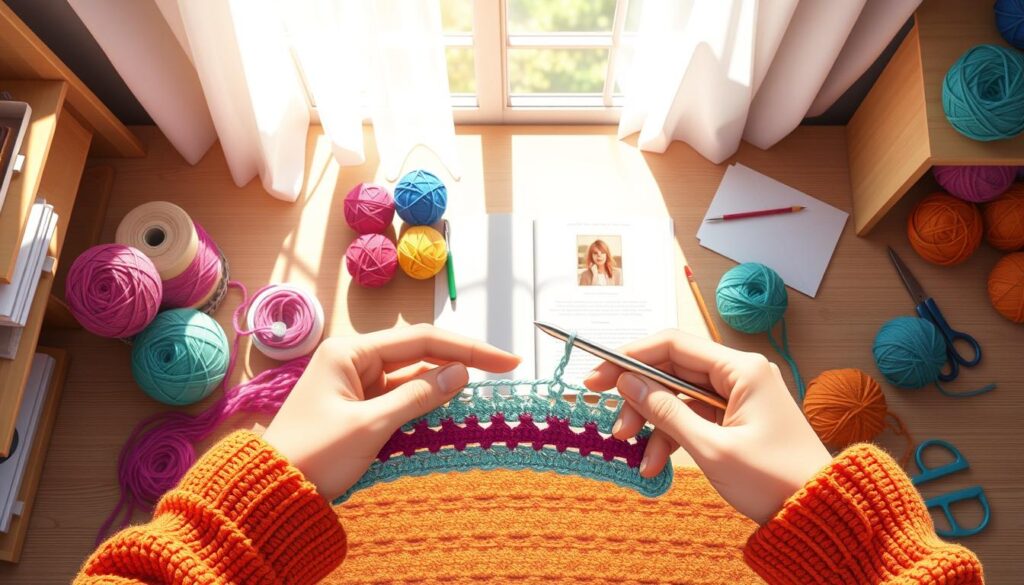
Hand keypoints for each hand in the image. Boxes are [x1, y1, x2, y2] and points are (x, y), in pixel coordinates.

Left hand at [263, 324, 519, 499]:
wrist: (272, 491)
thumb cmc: (315, 454)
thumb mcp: (372, 425)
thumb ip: (419, 396)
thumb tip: (461, 373)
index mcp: (350, 351)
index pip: (422, 339)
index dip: (468, 348)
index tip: (506, 359)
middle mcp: (353, 359)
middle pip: (419, 353)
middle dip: (460, 360)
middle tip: (506, 368)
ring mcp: (355, 383)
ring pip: (411, 377)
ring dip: (443, 385)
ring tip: (483, 392)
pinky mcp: (357, 407)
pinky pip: (399, 398)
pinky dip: (424, 404)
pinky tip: (449, 410)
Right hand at [584, 330, 829, 523]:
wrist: (817, 512)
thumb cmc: (773, 480)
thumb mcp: (711, 447)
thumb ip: (666, 411)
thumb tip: (627, 382)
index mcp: (741, 368)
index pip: (673, 344)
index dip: (630, 356)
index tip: (597, 376)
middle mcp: (740, 373)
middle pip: (672, 371)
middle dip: (638, 398)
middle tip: (610, 420)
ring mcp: (738, 396)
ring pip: (678, 397)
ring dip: (652, 423)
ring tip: (635, 452)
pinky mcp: (735, 417)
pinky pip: (692, 416)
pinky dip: (671, 436)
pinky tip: (654, 462)